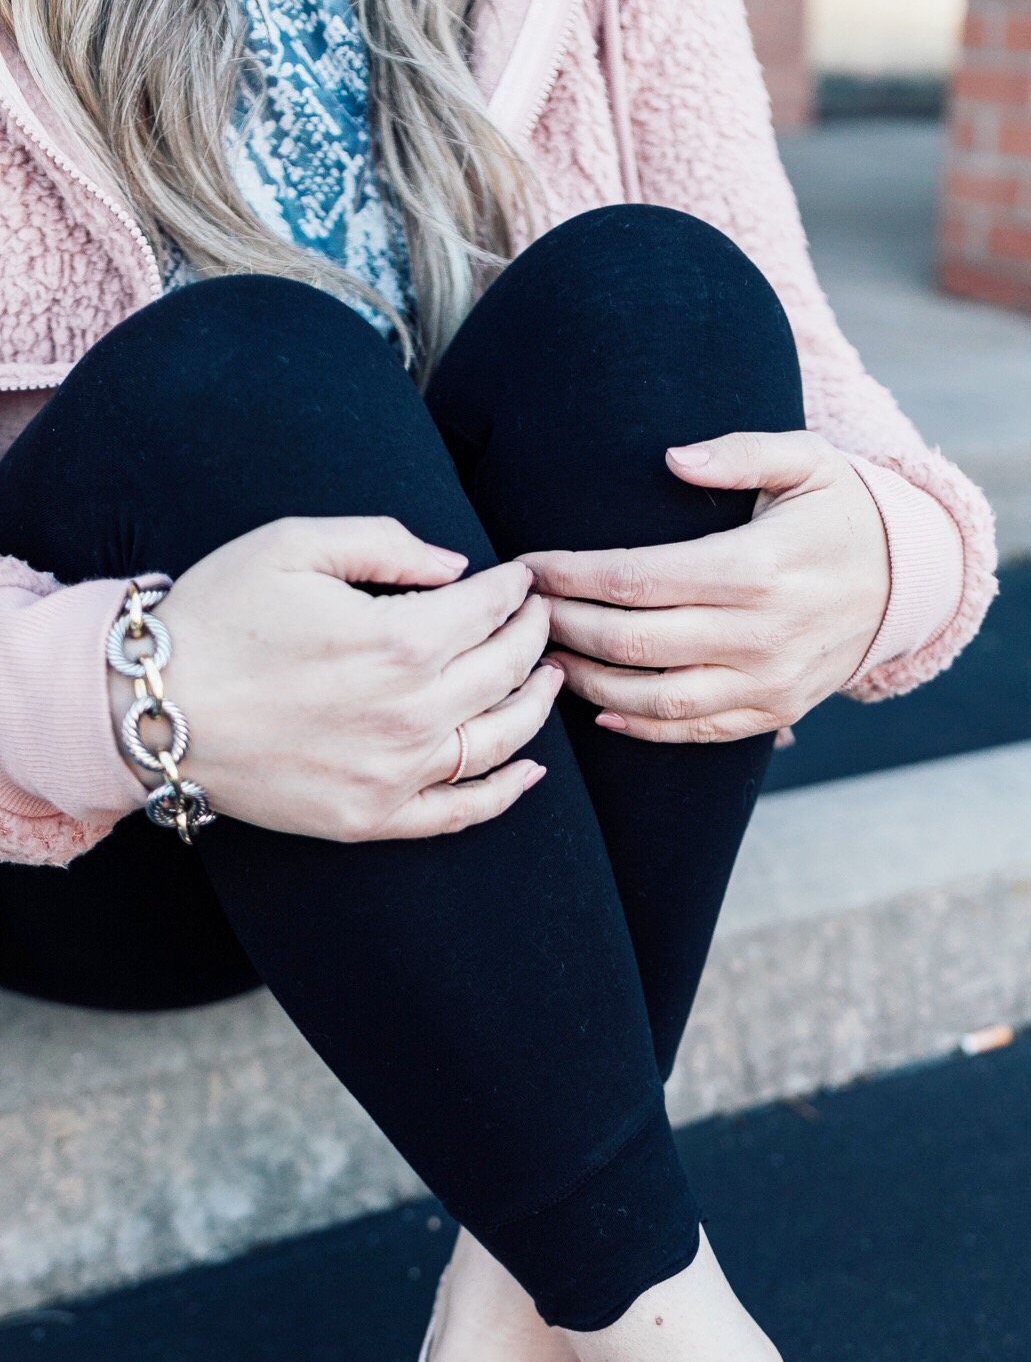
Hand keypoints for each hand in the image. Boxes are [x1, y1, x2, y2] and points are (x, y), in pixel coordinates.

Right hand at [112, 517, 558, 839]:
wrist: (150, 708)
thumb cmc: (217, 616)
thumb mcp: (293, 544)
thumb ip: (385, 543)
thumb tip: (456, 568)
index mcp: (399, 641)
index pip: (490, 610)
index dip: (516, 589)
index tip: (522, 578)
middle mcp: (411, 713)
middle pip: (507, 670)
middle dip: (535, 636)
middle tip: (542, 619)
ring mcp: (395, 773)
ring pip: (501, 739)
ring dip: (537, 705)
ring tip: (550, 679)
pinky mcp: (372, 818)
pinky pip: (460, 810)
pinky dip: (505, 792)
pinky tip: (530, 770)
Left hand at [521, 431, 889, 742]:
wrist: (909, 584)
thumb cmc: (841, 512)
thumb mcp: (807, 460)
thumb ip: (740, 451)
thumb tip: (673, 458)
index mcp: (756, 569)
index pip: (636, 578)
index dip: (571, 575)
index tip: (528, 565)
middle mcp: (759, 635)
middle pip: (630, 643)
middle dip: (563, 627)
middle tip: (522, 612)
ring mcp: (766, 682)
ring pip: (652, 700)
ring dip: (587, 683)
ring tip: (546, 658)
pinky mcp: (772, 712)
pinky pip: (691, 732)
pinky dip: (637, 727)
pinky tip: (598, 706)